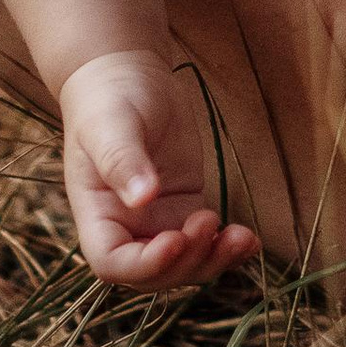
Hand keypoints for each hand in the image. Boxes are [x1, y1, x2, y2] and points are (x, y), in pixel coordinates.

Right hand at [57, 48, 258, 292]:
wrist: (126, 74)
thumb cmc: (107, 98)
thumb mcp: (110, 125)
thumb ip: (122, 160)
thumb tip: (143, 198)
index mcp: (95, 214)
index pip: (113, 263)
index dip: (145, 264)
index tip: (176, 238)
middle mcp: (124, 226)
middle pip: (154, 272)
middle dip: (187, 261)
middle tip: (209, 220)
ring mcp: (156, 220)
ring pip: (185, 263)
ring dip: (214, 259)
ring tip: (243, 238)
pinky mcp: (183, 206)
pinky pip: (204, 240)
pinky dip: (226, 247)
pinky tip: (249, 239)